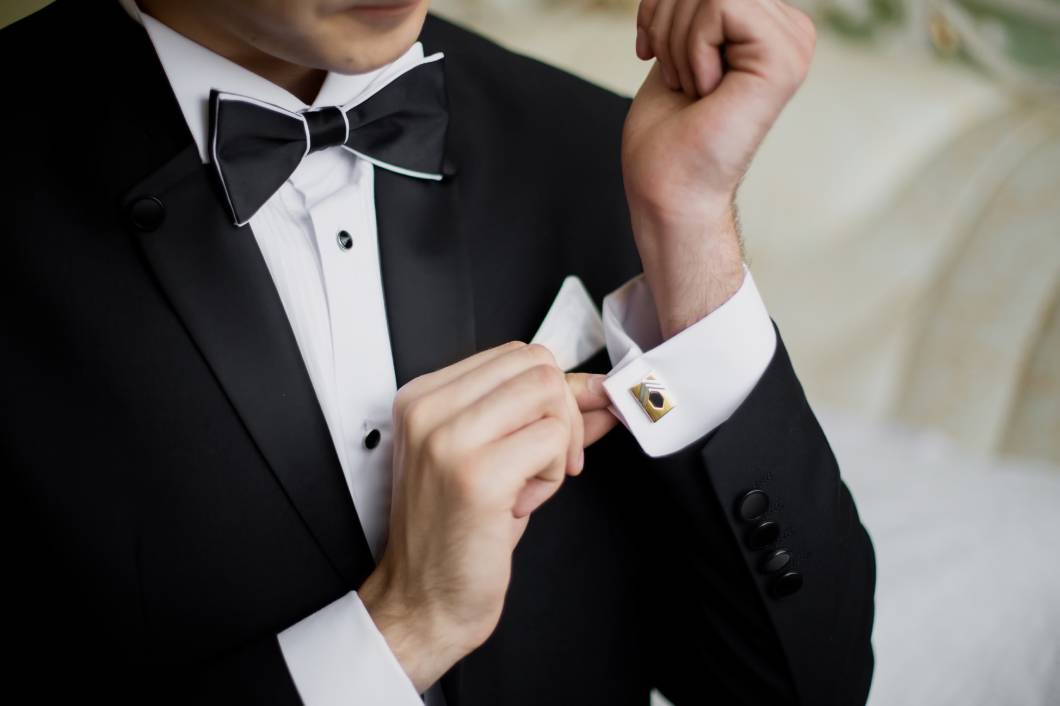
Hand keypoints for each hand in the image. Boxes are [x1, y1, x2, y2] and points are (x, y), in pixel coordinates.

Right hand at [359, 342, 613, 692]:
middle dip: (562, 416)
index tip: (554, 434)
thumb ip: (545, 415)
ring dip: (557, 446)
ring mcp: (449, 439)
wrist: (423, 601)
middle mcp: (428, 409)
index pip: (516, 355)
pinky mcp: (477, 475)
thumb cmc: (456, 534)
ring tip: (525, 485)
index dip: (553, 394)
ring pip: (549, 396)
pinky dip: (553, 476)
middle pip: (538, 367)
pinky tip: (520, 504)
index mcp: (423, 397)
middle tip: (545, 464)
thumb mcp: (496, 457)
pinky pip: (552, 442)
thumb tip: (602, 388)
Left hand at [623, 0, 815, 337]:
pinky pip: (718, 6)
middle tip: (679, 79)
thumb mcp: (675, 44)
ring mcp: (793, 45)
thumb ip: (692, 8)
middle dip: (668, 21)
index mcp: (768, 27)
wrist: (668, 188)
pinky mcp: (784, 58)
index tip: (654, 51)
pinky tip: (705, 90)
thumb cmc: (667, 134)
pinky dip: (690, 49)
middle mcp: (790, 31)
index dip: (662, 6)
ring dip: (677, 42)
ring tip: (693, 89)